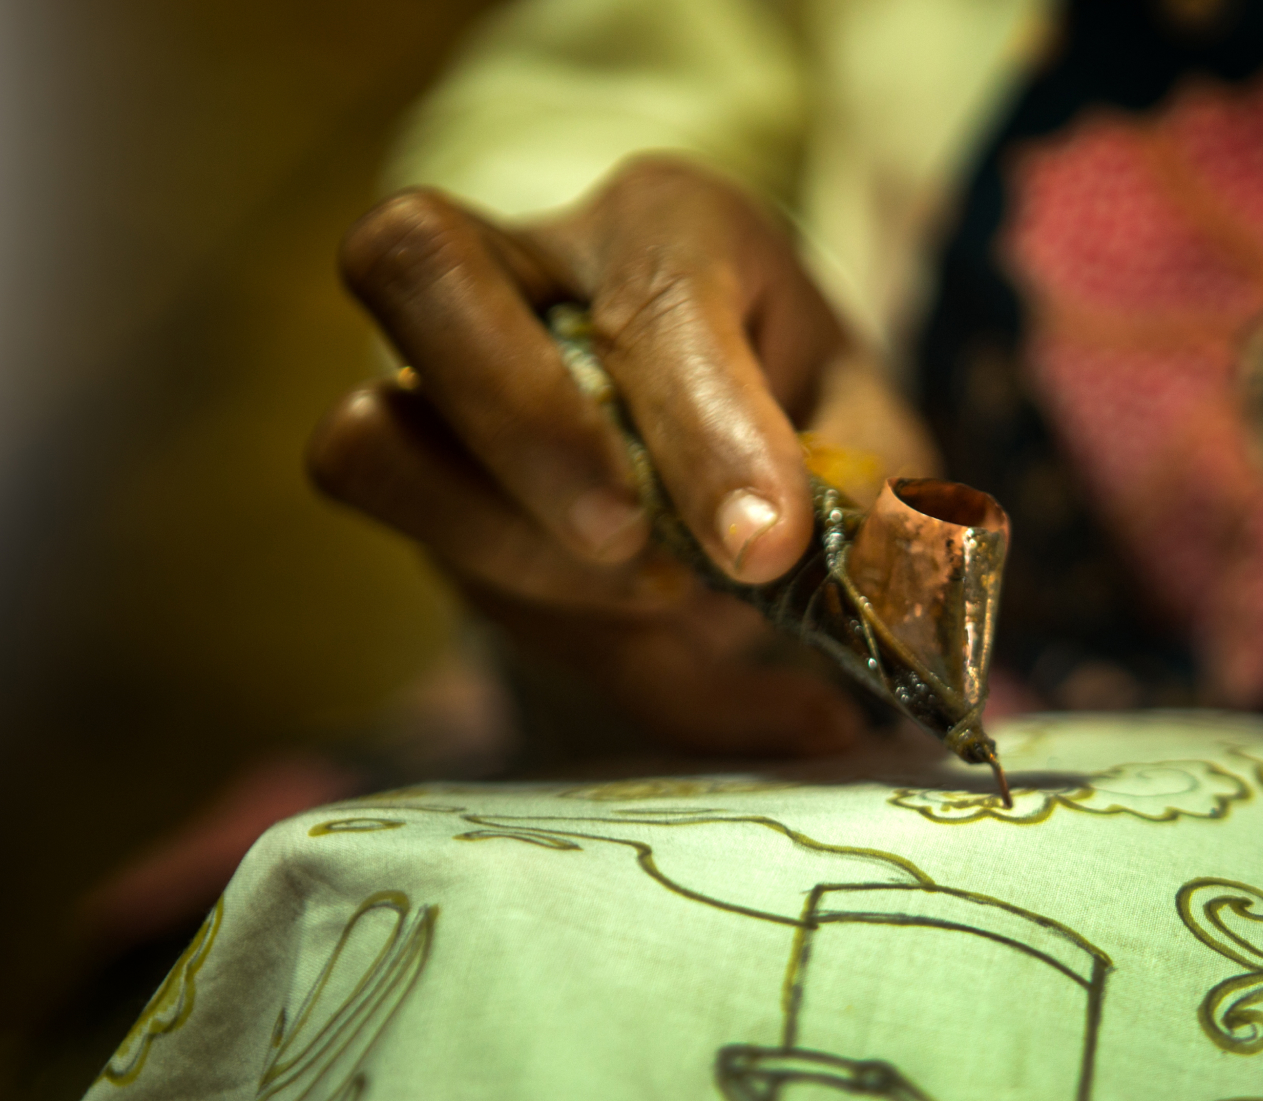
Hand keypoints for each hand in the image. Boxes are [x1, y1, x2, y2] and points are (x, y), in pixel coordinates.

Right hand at [309, 155, 936, 755]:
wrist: (714, 405)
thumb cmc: (788, 383)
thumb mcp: (863, 404)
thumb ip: (876, 474)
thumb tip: (887, 574)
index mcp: (656, 224)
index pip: (649, 296)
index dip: (704, 430)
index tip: (767, 543)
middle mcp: (515, 274)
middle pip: (415, 269)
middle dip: (523, 428)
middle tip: (626, 541)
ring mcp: (442, 391)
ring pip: (375, 444)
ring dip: (515, 560)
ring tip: (667, 611)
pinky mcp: (441, 512)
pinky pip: (469, 590)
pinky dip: (624, 680)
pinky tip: (783, 716)